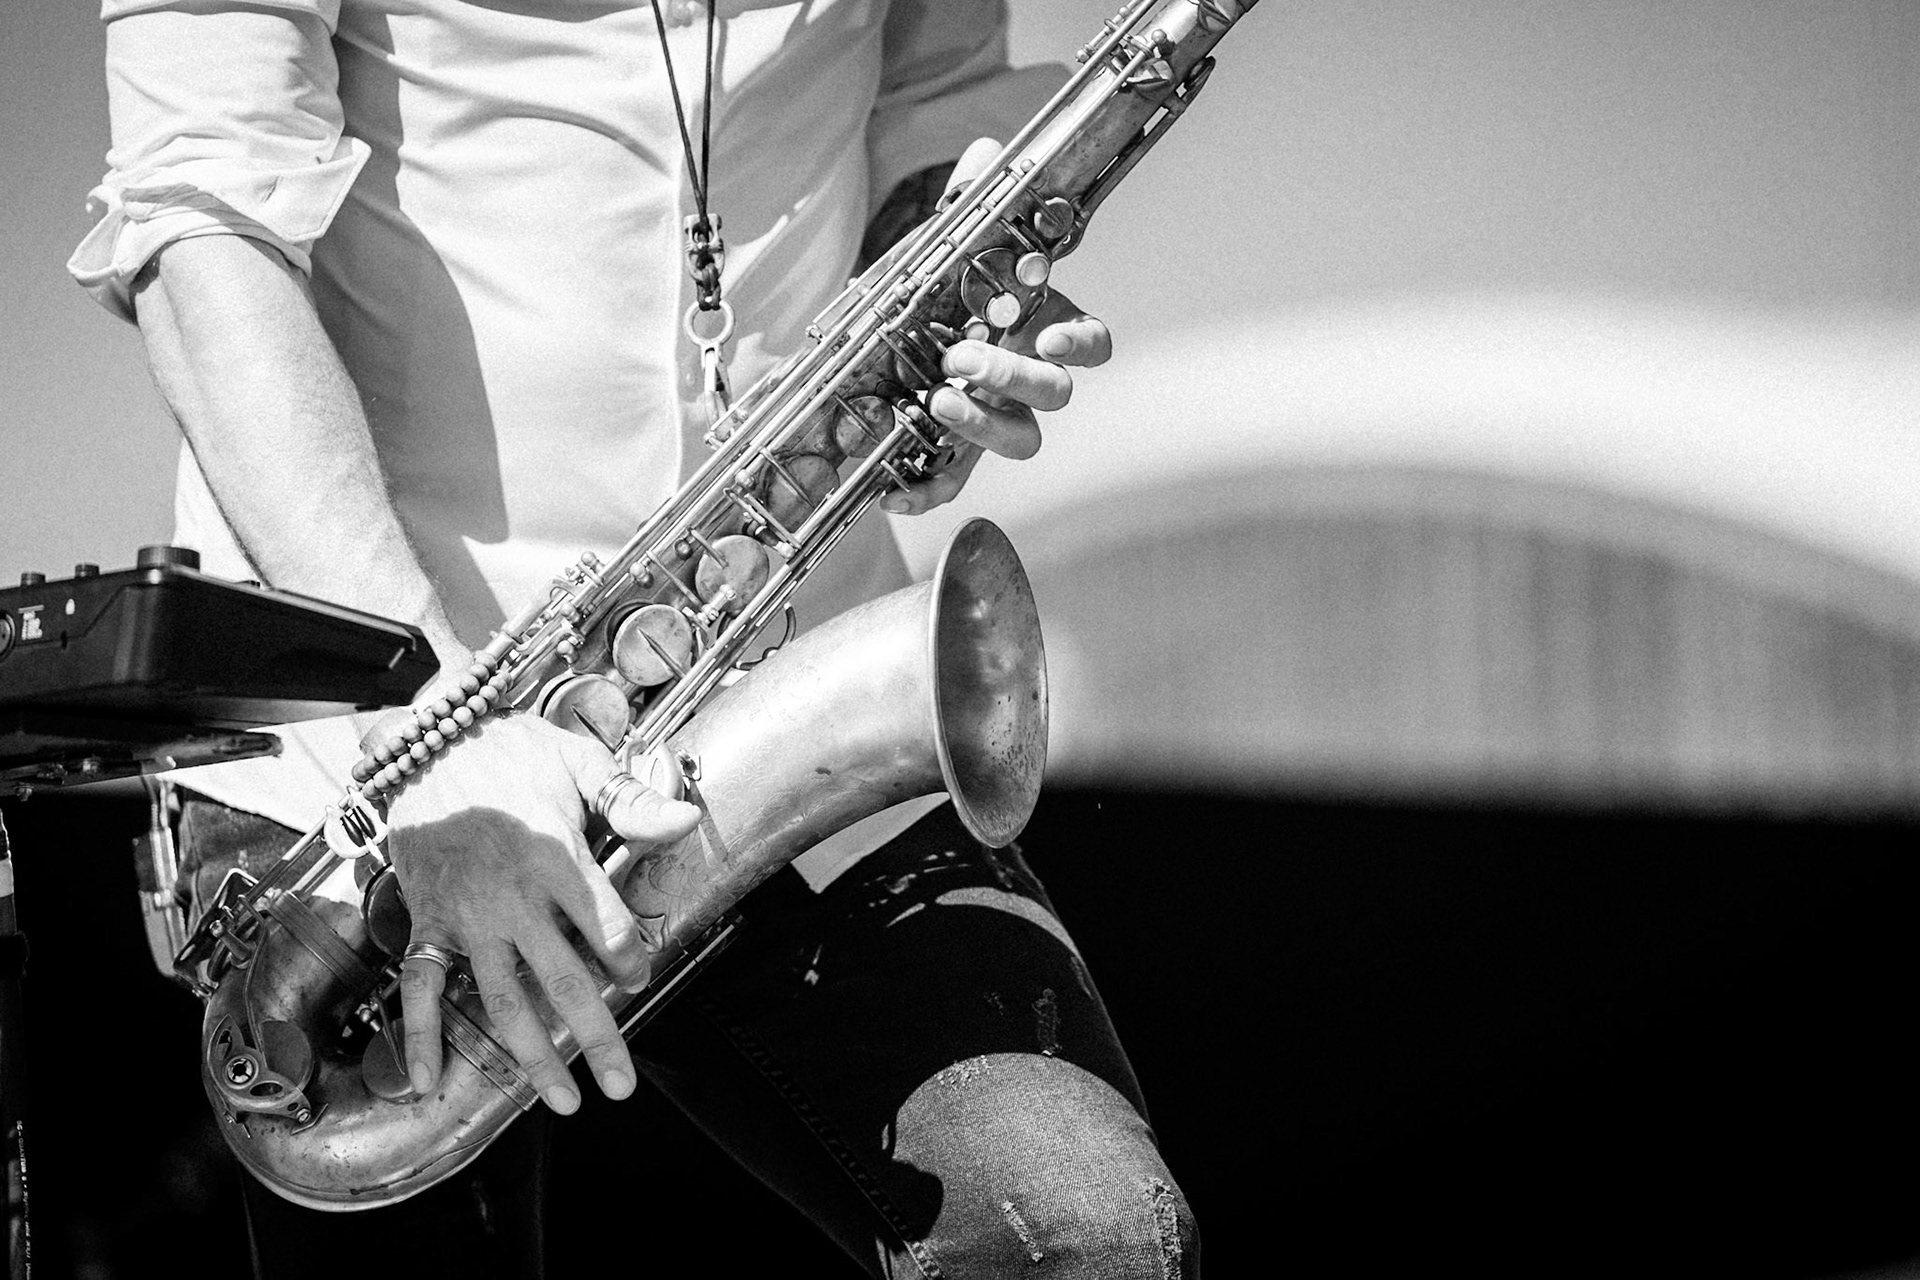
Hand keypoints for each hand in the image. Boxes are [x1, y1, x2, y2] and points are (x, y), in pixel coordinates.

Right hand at [386, 714, 700, 1113]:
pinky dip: (421, 1034)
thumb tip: (686, 821)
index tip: (640, 982)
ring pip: (503, 998)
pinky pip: (421, 986)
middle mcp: (513, 898)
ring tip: (562, 1101)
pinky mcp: (429, 922)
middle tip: (621, 1087)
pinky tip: (428, 1081)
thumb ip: (632, 799)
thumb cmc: (509, 754)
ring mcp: (467, 918)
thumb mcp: (577, 763)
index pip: (605, 927)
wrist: (425, 745)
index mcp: (556, 858)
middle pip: (562, 979)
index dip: (629, 962)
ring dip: (532, 1055)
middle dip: (595, 1037)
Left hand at [881, 138, 1113, 514]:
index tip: (1051, 336)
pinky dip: (925, 492)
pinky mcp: (951, 456)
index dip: (1082, 343)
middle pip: (1054, 393)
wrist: (885, 342)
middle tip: (962, 359)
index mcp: (1039, 326)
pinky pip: (953, 484)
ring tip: (937, 400)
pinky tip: (893, 487)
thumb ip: (968, 206)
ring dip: (984, 425)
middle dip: (1013, 377)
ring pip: (1021, 441)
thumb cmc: (937, 296)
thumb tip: (984, 155)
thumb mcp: (944, 248)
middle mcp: (1026, 378)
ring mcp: (993, 419)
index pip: (1090, 341)